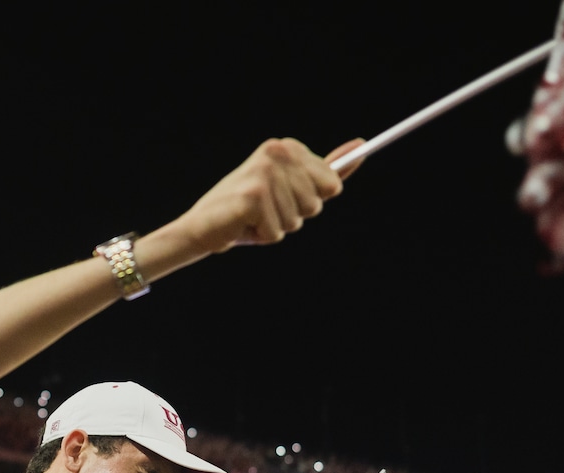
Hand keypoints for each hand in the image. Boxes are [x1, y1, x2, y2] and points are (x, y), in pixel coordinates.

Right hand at [175, 137, 365, 252]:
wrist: (201, 226)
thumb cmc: (247, 210)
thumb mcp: (290, 187)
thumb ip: (326, 170)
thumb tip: (361, 147)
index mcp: (286, 146)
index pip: (332, 184)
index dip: (308, 200)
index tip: (283, 196)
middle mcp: (276, 153)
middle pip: (317, 204)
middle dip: (294, 216)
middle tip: (265, 209)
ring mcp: (265, 174)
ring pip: (298, 220)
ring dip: (277, 227)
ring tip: (254, 217)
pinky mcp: (253, 196)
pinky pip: (279, 232)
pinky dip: (262, 236)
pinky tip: (244, 225)